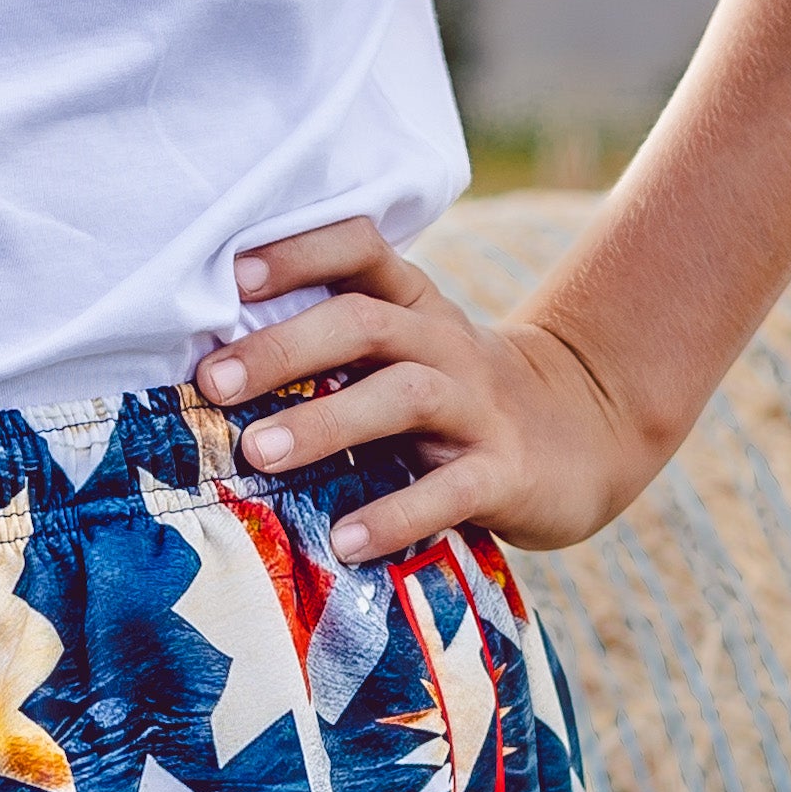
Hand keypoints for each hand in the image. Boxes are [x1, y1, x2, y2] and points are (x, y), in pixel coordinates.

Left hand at [197, 221, 663, 562]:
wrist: (585, 432)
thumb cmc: (454, 392)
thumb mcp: (405, 348)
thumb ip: (331, 343)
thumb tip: (205, 359)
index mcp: (414, 303)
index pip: (360, 249)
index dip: (298, 252)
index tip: (231, 276)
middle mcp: (444, 343)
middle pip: (363, 323)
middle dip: (283, 348)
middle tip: (212, 383)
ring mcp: (478, 407)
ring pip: (402, 397)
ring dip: (326, 422)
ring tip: (259, 455)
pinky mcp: (505, 473)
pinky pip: (449, 491)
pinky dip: (395, 515)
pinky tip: (344, 542)